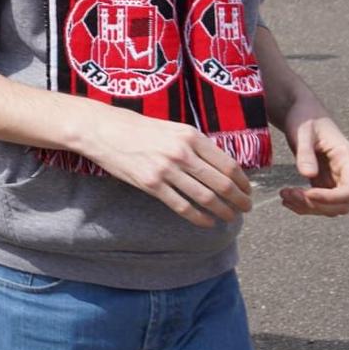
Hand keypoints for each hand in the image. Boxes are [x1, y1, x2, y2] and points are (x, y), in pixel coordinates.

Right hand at [72, 105, 253, 228]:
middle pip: (221, 184)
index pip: (227, 164)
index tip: (247, 190)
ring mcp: (166, 170)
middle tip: (246, 208)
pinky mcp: (151, 185)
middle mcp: (181, 153)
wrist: (102, 129)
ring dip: (223, 211)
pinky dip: (199, 218)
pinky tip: (206, 222)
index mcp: (190, 136)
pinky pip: (182, 206)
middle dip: (239, 200)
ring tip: (230, 217)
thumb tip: (218, 165)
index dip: (242, 181)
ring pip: (205, 198)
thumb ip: (194, 144)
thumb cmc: (136, 127)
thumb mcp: (171, 127)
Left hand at [277, 113, 348, 216]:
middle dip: (316, 205)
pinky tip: (286, 197)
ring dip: (308, 207)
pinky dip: (303, 204)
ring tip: (284, 196)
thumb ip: (306, 152)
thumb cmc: (304, 117)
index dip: (331, 198)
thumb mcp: (303, 132)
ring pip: (330, 207)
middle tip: (288, 194)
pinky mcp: (323, 181)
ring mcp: (335, 179)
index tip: (307, 193)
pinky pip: (319, 201)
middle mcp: (346, 173)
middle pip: (342, 205)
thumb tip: (309, 175)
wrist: (301, 111)